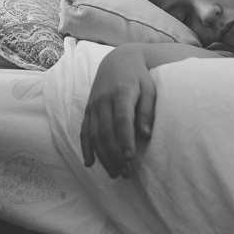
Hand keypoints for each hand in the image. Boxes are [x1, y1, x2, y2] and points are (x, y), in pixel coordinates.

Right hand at [80, 44, 155, 177]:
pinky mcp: (88, 110)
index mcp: (121, 93)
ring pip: (94, 135)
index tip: (129, 158)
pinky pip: (84, 131)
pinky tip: (90, 164)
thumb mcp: (149, 87)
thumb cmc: (139, 76)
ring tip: (114, 173)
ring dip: (103, 156)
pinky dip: (86, 148)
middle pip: (106, 132)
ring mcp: (93, 105)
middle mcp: (103, 100)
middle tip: (125, 173)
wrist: (118, 60)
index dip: (124, 140)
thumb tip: (146, 134)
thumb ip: (147, 110)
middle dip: (115, 155)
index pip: (121, 120)